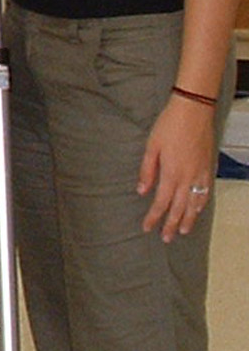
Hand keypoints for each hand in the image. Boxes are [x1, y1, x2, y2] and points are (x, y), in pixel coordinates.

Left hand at [137, 94, 215, 241]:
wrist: (194, 111)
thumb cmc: (168, 126)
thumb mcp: (151, 146)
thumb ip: (147, 171)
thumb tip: (142, 191)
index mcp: (171, 173)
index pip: (161, 202)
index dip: (153, 217)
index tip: (146, 228)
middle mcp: (188, 178)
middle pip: (179, 208)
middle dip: (171, 224)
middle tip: (165, 238)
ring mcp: (201, 174)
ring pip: (195, 203)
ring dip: (188, 219)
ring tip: (182, 232)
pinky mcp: (209, 168)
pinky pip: (206, 192)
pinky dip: (201, 204)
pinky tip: (198, 209)